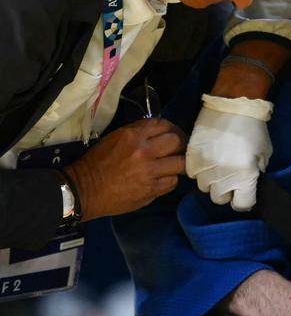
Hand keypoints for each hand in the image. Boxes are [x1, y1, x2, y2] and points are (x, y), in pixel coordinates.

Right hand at [68, 118, 185, 220]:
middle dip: (181, 145)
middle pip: (177, 142)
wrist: (85, 190)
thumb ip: (138, 134)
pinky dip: (171, 179)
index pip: (164, 125)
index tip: (173, 134)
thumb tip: (159, 134)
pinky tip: (164, 179)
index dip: (172, 129)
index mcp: (133, 135)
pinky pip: (172, 182)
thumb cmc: (97, 163)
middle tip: (179, 150)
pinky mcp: (151, 190)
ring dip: (179, 164)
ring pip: (180, 163)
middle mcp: (144, 151)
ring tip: (175, 166)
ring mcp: (149, 172)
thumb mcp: (114, 138)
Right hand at [186, 95, 272, 210]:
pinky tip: (208, 160)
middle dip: (227, 191)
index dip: (244, 200)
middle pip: (220, 199)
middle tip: (231, 178)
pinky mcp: (192, 156)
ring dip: (212, 181)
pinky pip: (192, 174)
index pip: (242, 205)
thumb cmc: (254, 128)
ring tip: (218, 167)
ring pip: (204, 188)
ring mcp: (205, 167)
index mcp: (245, 177)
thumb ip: (256, 173)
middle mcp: (223, 177)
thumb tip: (249, 183)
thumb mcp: (264, 154)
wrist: (233, 104)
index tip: (244, 193)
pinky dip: (200, 171)